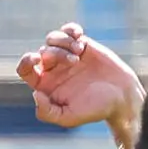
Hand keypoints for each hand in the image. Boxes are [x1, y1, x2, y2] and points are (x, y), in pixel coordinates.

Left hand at [16, 24, 143, 144]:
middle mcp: (53, 69)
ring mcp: (67, 55)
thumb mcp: (69, 117)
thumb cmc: (95, 109)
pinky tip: (79, 36)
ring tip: (79, 52)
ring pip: (52, 39)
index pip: (26, 70)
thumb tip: (35, 94)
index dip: (26, 61)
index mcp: (45, 86)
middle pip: (41, 51)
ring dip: (63, 42)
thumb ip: (48, 112)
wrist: (121, 96)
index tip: (36, 59)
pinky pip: (69, 30)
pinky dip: (71, 30)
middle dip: (55, 53)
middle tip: (74, 62)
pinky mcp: (82, 45)